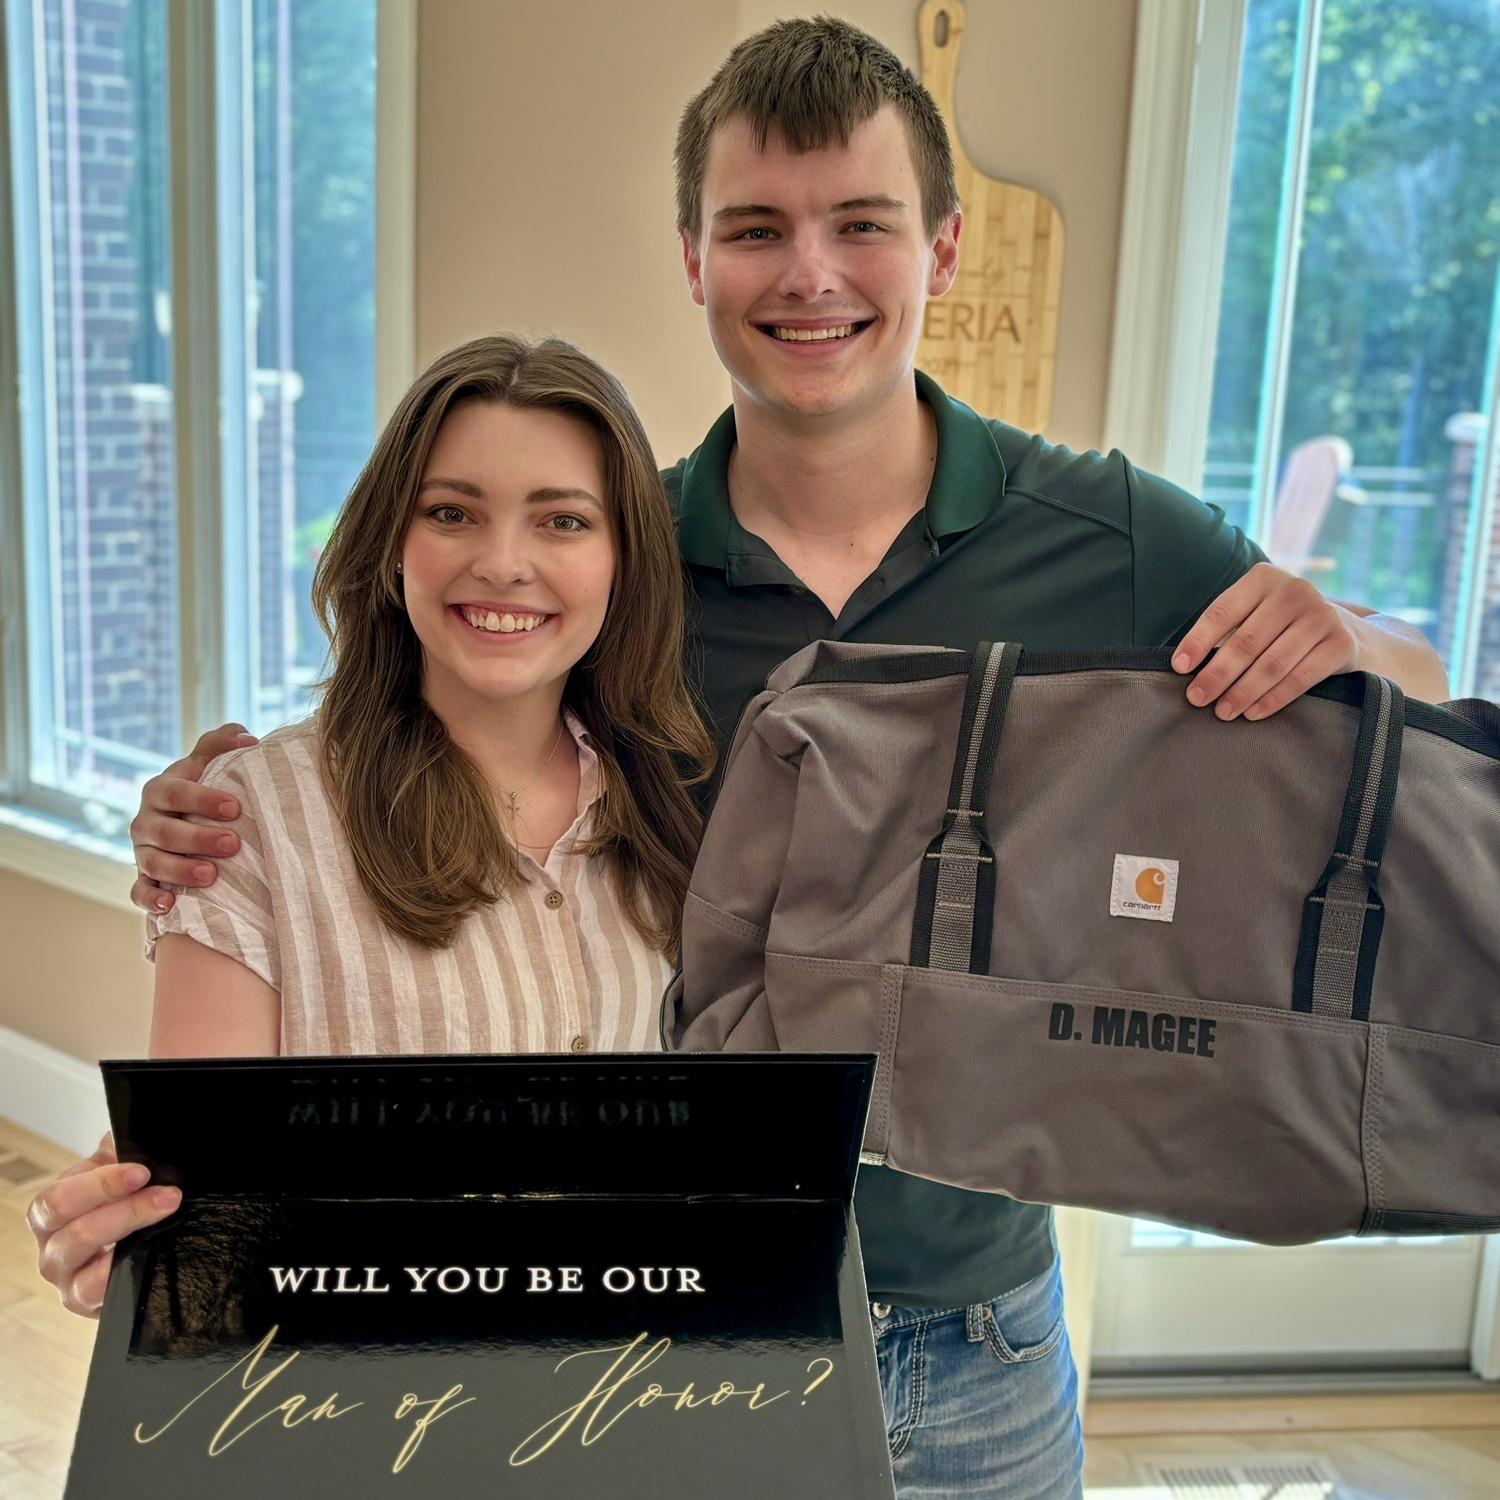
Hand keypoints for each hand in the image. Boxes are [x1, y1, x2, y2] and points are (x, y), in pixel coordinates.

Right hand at [27, 1133, 180, 1318]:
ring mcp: (72, 1285)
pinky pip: (106, 1298)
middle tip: (168, 1195)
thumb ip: (117, 1153)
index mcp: (51, 1215)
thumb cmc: (121, 1200)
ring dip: (134, 1240)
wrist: (136, 1245)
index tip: (142, 1172)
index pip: (57, 1201)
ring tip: (169, 1214)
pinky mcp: (93, 1308)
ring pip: (90, 1273)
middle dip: (126, 1211)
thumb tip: (131, 1137)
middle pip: (74, 1235)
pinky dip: (129, 1276)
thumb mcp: (117, 1171)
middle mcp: (53, 1252)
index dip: (99, 1185)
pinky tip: (153, 1255)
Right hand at [130, 723, 257, 912]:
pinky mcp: (144, 879)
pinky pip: (138, 892)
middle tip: (233, 843)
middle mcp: (146, 821)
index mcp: (161, 790)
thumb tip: (247, 739)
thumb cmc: (205, 789)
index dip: (203, 799)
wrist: (188, 822)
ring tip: (212, 876)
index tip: (235, 807)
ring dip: (180, 871)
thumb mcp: (209, 763)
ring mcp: (142, 852)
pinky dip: (150, 899)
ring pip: (152, 863)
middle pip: (164, 832)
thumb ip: (222, 744)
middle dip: (197, 839)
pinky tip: (170, 904)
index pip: (176, 792)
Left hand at [1171, 562, 1360, 720]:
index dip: (1198, 641)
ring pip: (1272, 662)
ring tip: (1223, 712)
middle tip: (1197, 698)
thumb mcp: (1253, 614)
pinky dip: (1273, 698)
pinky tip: (1253, 713)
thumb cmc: (1279, 626)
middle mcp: (1294, 591)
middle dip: (1217, 674)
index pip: (1222, 612)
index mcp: (1263, 579)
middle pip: (1246, 641)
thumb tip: (1185, 667)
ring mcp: (1322, 616)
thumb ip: (1226, 631)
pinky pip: (1300, 677)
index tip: (1179, 668)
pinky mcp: (1341, 643)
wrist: (1343, 630)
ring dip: (1243, 691)